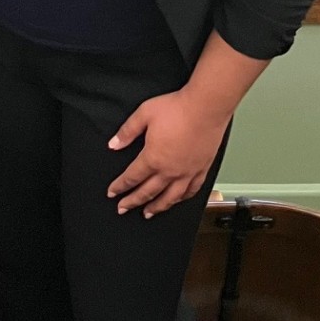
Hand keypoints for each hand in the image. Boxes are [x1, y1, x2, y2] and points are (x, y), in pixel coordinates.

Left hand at [106, 88, 226, 217]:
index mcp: (153, 158)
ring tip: (148, 213)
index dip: (120, 186)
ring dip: (156, 207)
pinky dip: (182, 199)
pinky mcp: (201, 169)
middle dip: (133, 202)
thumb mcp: (144, 114)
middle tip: (123, 208)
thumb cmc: (178, 109)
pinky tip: (177, 200)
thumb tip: (114, 144)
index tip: (112, 192)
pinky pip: (191, 191)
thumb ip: (128, 131)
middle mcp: (169, 171)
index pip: (132, 177)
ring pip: (169, 198)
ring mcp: (187, 172)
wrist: (206, 107)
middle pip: (147, 192)